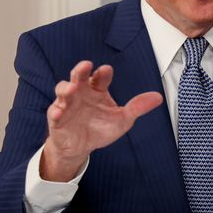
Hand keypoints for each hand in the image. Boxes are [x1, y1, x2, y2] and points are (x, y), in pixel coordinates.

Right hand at [40, 60, 162, 180]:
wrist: (81, 147)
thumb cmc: (101, 128)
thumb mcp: (122, 119)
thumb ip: (137, 107)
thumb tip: (159, 97)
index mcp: (97, 89)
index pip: (100, 77)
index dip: (103, 73)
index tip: (106, 70)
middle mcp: (81, 92)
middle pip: (79, 76)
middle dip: (81, 70)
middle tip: (85, 65)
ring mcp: (67, 103)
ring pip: (63, 90)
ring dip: (66, 87)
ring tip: (71, 89)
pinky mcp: (57, 118)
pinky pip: (54, 112)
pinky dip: (56, 111)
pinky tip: (59, 113)